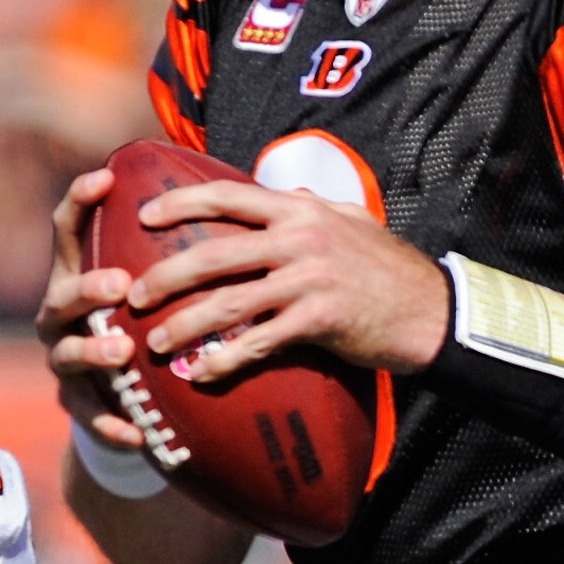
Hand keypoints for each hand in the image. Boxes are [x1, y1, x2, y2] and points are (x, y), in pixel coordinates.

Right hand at [35, 167, 145, 451]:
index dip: (80, 201)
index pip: (68, 228)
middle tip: (119, 284)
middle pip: (60, 295)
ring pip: (67, 353)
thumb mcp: (149, 279)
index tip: (105, 178)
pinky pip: (89, 416)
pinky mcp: (77, 404)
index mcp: (76, 272)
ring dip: (93, 351)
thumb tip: (233, 191)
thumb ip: (171, 245)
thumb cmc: (142, 317)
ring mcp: (64, 359)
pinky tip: (137, 433)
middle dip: (86, 288)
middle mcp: (60, 314)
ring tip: (123, 352)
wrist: (123, 392)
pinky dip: (112, 424)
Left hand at [129, 179, 449, 381]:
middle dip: (166, 275)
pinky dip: (224, 359)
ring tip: (154, 343)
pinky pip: (259, 342)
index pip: (227, 196)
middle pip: (214, 253)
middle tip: (132, 295)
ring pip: (229, 302)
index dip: (181, 203)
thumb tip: (286, 190)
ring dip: (185, 324)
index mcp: (300, 210)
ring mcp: (308, 279)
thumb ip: (314, 206)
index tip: (143, 217)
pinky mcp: (318, 320)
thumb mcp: (352, 222)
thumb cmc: (388, 268)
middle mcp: (300, 238)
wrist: (431, 309)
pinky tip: (200, 373)